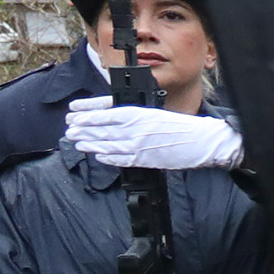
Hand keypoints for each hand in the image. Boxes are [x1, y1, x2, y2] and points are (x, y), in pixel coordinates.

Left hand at [63, 100, 243, 170]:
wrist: (203, 141)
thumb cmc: (183, 127)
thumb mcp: (156, 115)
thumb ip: (136, 118)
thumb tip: (117, 121)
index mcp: (139, 114)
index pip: (106, 114)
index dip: (88, 116)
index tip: (75, 117)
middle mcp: (136, 129)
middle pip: (102, 130)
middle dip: (84, 131)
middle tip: (70, 132)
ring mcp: (139, 146)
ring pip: (108, 145)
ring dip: (91, 145)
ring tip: (78, 144)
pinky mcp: (146, 160)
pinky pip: (122, 160)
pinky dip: (109, 159)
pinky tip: (99, 157)